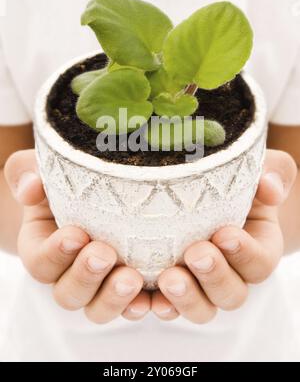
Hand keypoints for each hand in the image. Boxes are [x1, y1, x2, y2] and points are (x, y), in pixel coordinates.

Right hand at [5, 150, 149, 322]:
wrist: (97, 195)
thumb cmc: (66, 181)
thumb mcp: (44, 169)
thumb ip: (27, 172)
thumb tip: (31, 187)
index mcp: (43, 249)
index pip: (41, 262)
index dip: (56, 253)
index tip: (76, 234)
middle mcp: (68, 275)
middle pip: (69, 293)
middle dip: (86, 276)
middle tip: (104, 254)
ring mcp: (99, 287)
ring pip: (98, 308)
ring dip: (114, 298)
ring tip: (132, 279)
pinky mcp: (127, 290)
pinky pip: (132, 307)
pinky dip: (143, 307)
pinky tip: (157, 300)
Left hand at [152, 149, 296, 322]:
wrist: (202, 195)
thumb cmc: (233, 182)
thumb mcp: (256, 169)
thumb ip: (273, 172)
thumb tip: (269, 186)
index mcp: (257, 249)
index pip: (259, 262)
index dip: (244, 253)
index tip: (224, 233)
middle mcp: (231, 275)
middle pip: (231, 293)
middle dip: (214, 276)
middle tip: (195, 254)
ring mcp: (200, 286)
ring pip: (201, 308)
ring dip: (186, 299)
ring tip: (168, 279)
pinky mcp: (171, 290)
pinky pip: (166, 307)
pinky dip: (156, 307)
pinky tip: (142, 300)